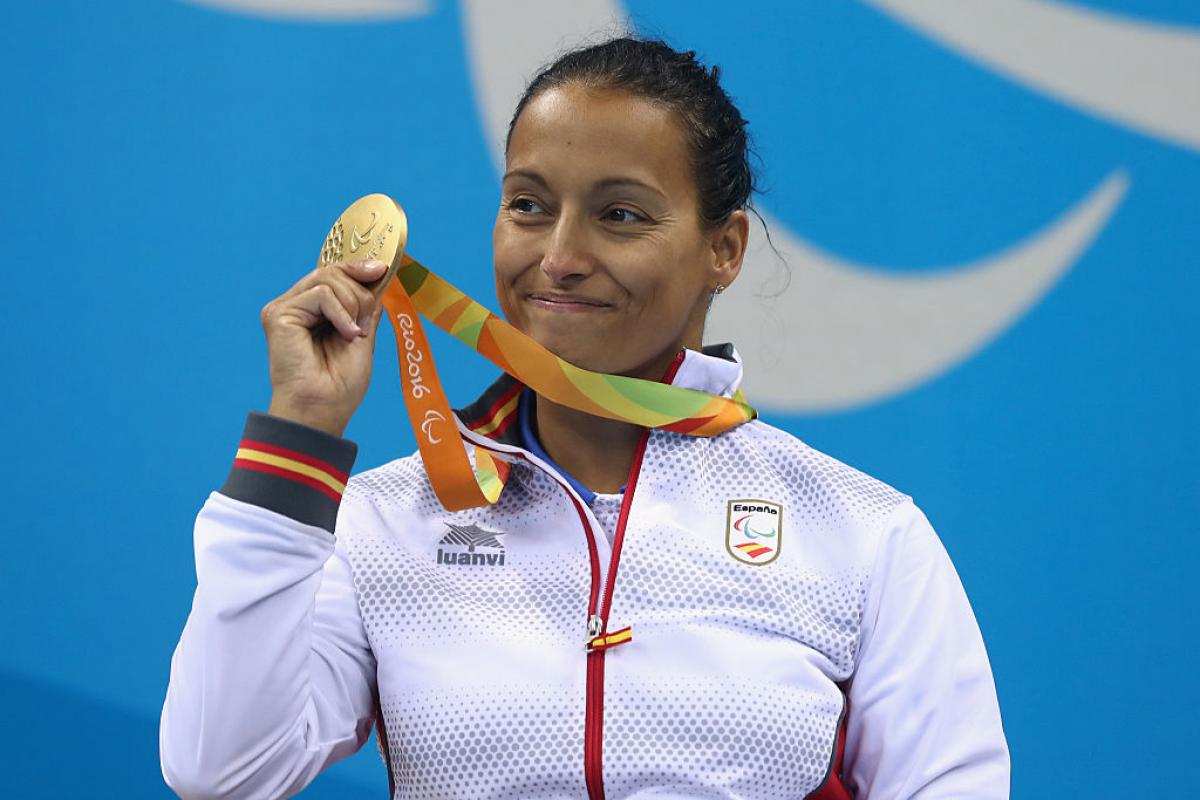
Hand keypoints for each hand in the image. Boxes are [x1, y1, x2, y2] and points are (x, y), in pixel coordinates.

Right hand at [261, 260, 388, 436]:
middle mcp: (296, 306)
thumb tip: (377, 275)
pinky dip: (342, 313)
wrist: (324, 409)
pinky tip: (346, 334)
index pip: (333, 274)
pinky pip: (321, 294)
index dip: (357, 268)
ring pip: (328, 278)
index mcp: (314, 312)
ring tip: (355, 334)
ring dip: (353, 304)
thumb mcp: (363, 336)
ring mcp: (285, 309)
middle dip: (360, 293)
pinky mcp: (278, 314)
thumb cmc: (340, 385)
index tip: (381, 270)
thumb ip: (366, 306)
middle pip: (331, 271)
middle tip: (365, 325)